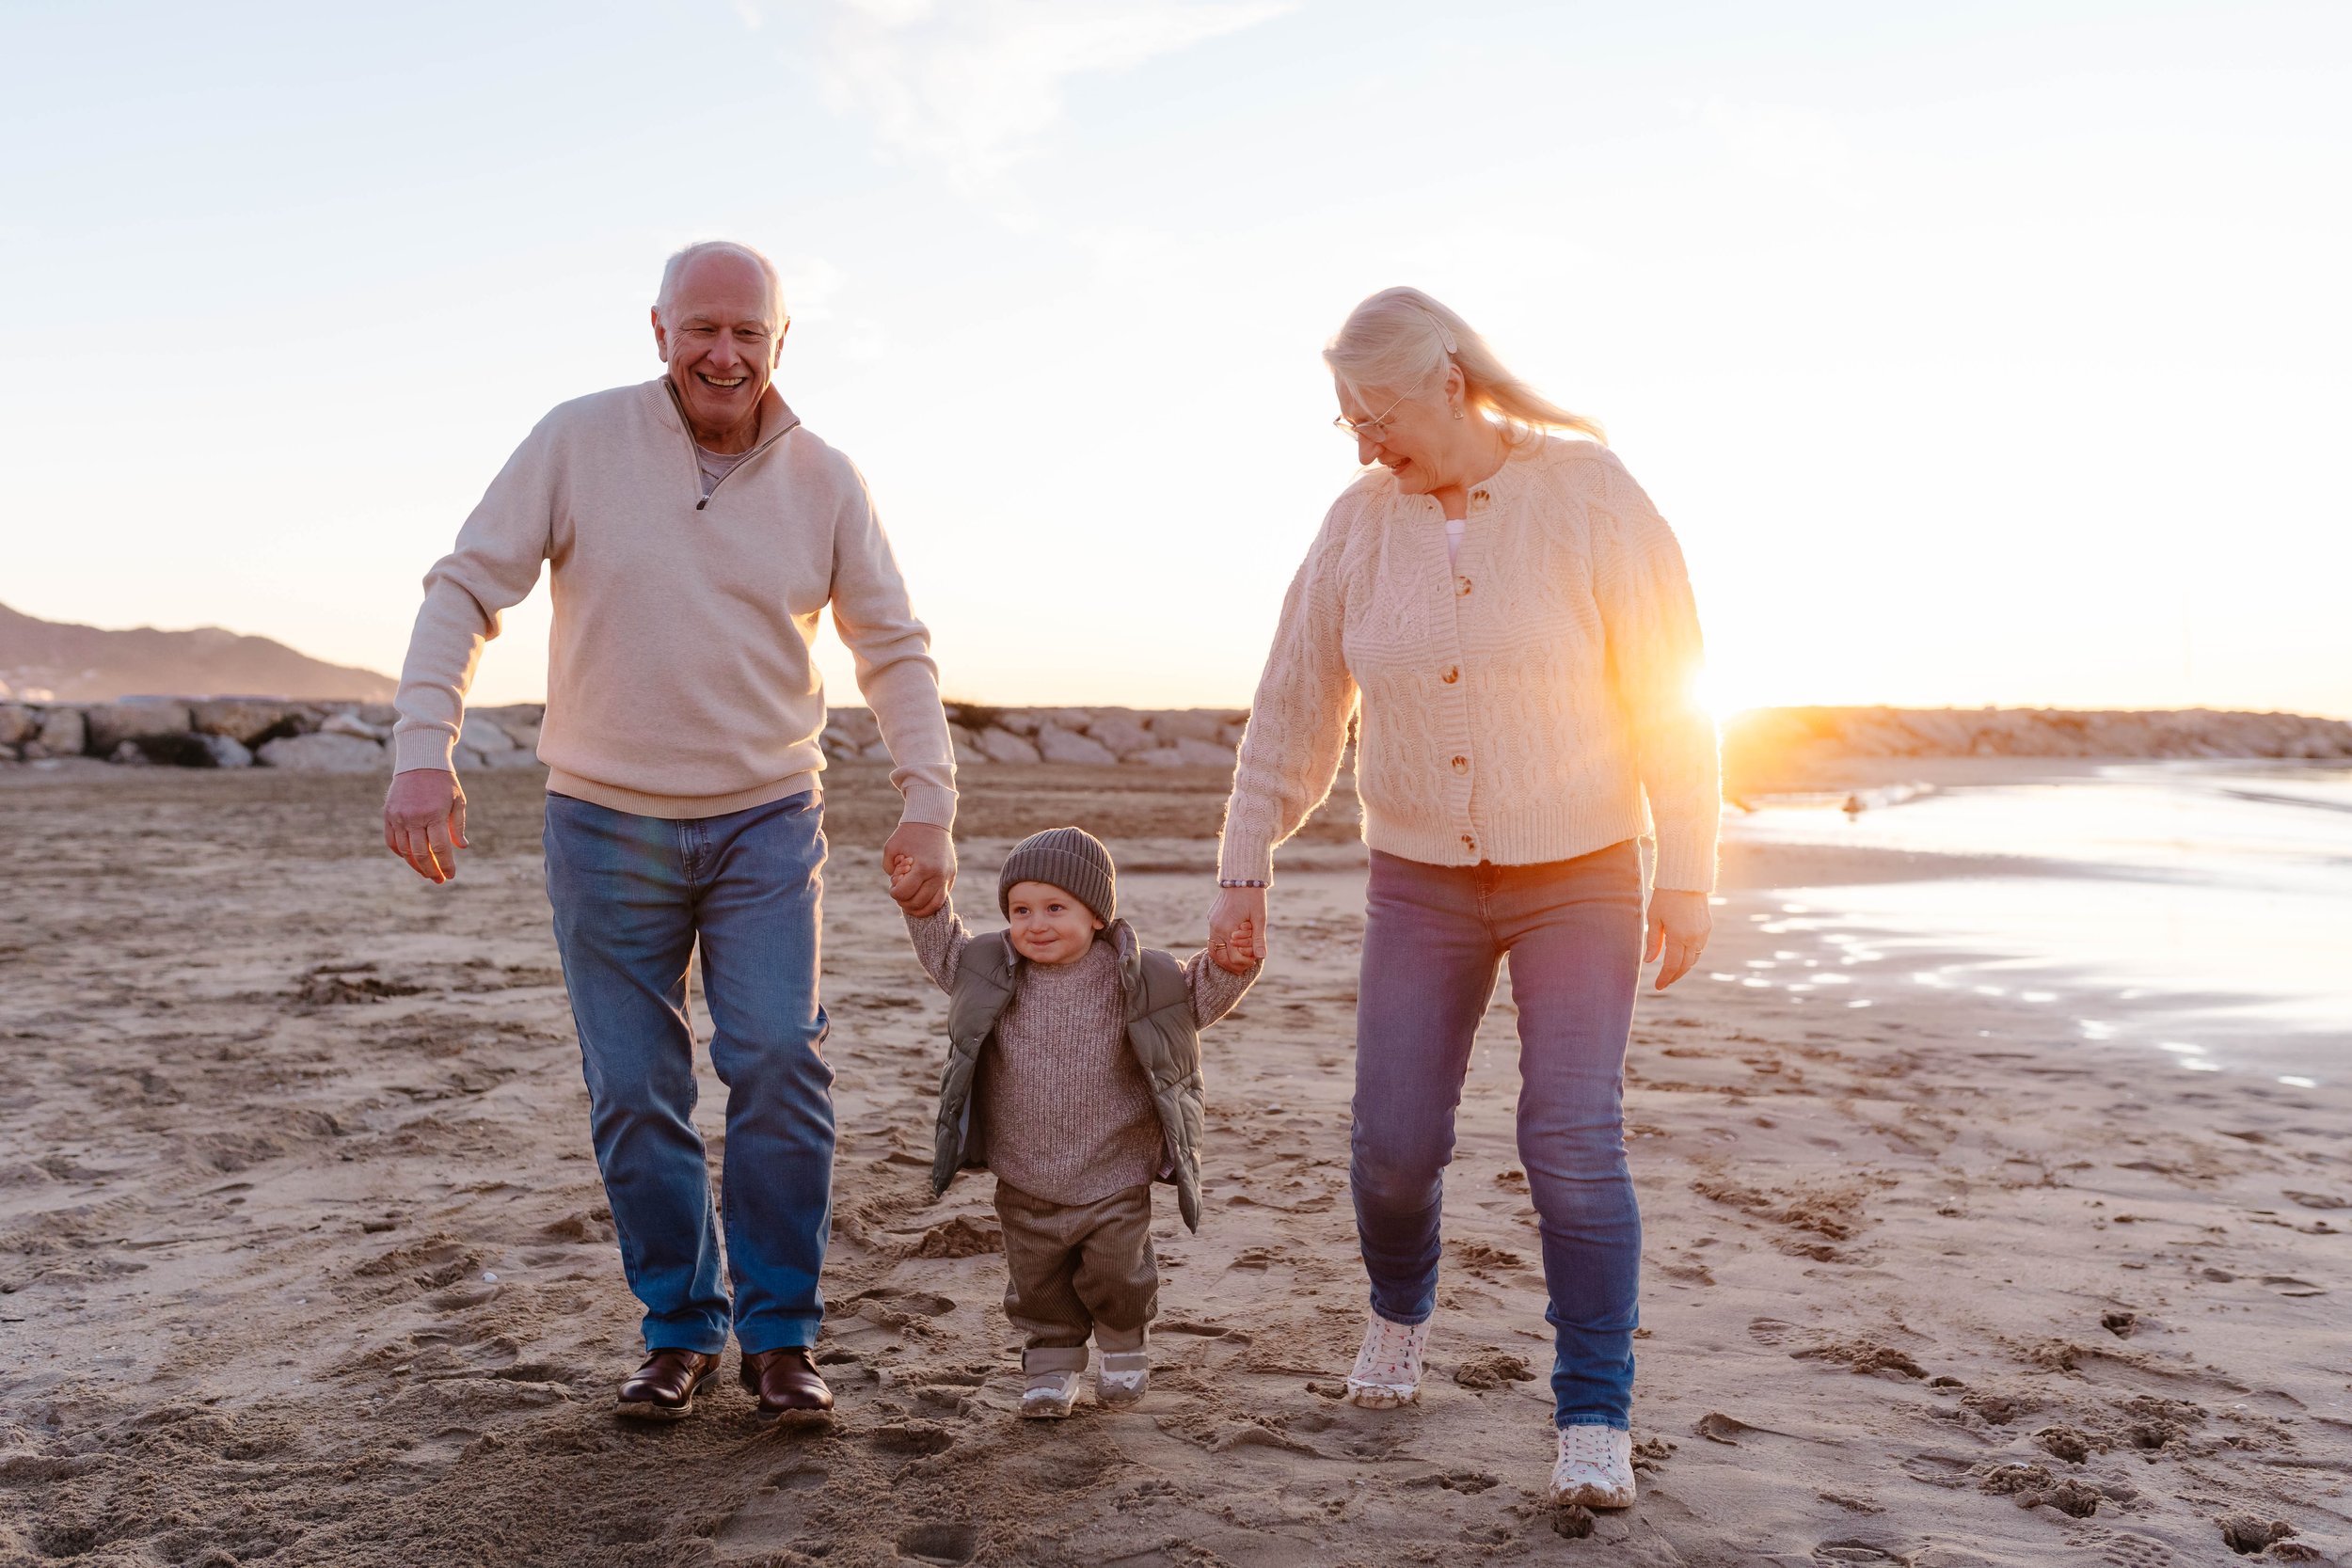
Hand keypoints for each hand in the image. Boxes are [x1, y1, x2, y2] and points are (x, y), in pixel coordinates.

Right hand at [383, 767, 468, 883]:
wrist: (419, 762)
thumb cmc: (443, 782)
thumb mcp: (458, 801)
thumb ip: (458, 826)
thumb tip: (461, 847)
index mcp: (434, 814)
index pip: (441, 849)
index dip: (446, 865)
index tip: (451, 875)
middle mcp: (414, 817)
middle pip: (421, 854)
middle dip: (431, 871)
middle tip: (439, 880)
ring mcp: (398, 817)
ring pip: (405, 851)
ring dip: (416, 866)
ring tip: (427, 874)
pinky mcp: (388, 815)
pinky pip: (391, 841)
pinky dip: (400, 853)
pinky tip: (410, 859)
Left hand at [885, 820, 954, 916]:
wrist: (932, 820)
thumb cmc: (909, 833)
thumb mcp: (891, 848)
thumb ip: (889, 869)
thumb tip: (897, 884)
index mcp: (923, 867)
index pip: (905, 894)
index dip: (894, 893)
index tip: (892, 887)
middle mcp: (938, 874)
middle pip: (919, 903)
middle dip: (904, 902)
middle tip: (899, 894)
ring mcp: (948, 876)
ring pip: (934, 906)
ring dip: (920, 909)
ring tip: (910, 904)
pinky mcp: (952, 875)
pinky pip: (942, 897)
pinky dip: (930, 902)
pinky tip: (921, 897)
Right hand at [1206, 884, 1266, 974]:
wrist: (1241, 877)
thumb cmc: (1253, 897)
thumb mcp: (1259, 918)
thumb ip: (1259, 939)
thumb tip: (1261, 956)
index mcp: (1227, 928)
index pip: (1232, 957)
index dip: (1243, 963)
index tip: (1254, 961)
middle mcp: (1216, 927)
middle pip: (1219, 957)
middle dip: (1231, 965)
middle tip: (1244, 967)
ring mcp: (1212, 923)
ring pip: (1213, 949)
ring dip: (1223, 957)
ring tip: (1236, 961)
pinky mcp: (1212, 918)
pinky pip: (1213, 938)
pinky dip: (1221, 946)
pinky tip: (1232, 946)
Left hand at [1645, 889, 1710, 990]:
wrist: (1686, 879)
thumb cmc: (1665, 897)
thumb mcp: (1654, 918)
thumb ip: (1653, 942)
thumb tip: (1649, 961)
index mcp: (1678, 936)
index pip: (1672, 965)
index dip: (1665, 978)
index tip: (1658, 986)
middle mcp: (1694, 937)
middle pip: (1685, 966)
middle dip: (1674, 976)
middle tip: (1664, 983)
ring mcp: (1703, 933)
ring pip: (1695, 958)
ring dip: (1684, 967)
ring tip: (1672, 972)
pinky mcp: (1708, 927)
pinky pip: (1700, 948)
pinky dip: (1691, 956)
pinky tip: (1682, 956)